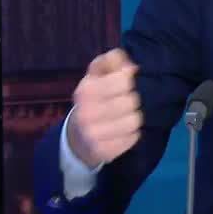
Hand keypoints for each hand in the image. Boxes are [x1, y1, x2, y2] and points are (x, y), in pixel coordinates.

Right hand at [66, 48, 142, 168]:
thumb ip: (110, 61)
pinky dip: (132, 134)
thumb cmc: (92, 100)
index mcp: (85, 91)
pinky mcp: (104, 151)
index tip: (124, 84)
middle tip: (125, 102)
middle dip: (132, 100)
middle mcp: (87, 113)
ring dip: (134, 117)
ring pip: (135, 120)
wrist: (76, 137)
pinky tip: (122, 131)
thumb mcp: (96, 76)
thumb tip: (127, 62)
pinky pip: (133, 138)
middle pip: (132, 101)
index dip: (128, 80)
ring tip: (125, 117)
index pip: (123, 80)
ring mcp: (94, 134)